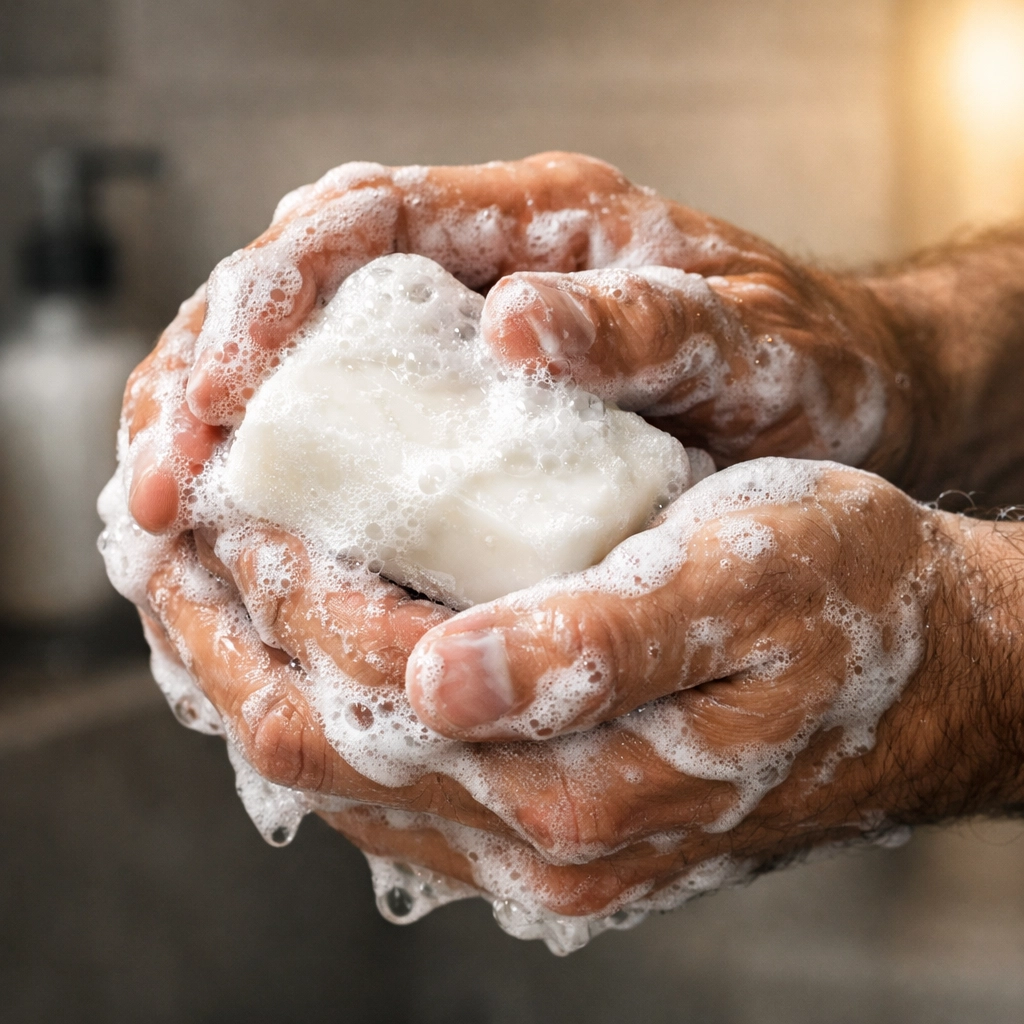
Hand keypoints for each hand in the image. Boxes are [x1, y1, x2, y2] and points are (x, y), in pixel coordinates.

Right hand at [127, 152, 916, 533]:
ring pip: (302, 358)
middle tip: (159, 489)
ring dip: (221, 433)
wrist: (836, 390)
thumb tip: (514, 319)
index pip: (360, 223)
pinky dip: (281, 471)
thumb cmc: (795, 362)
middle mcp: (479, 264)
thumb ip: (644, 326)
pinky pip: (346, 419)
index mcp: (533, 222)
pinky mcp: (465, 402)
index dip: (268, 304)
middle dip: (208, 378)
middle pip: (297, 289)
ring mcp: (463, 333)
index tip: (210, 402)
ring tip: (168, 521)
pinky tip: (246, 535)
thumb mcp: (742, 341)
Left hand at [141, 460, 1023, 918]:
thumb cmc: (846, 600)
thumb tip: (440, 682)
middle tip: (164, 539)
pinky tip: (294, 641)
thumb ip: (593, 647)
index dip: (280, 591)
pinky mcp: (545, 824)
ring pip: (337, 773)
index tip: (228, 502)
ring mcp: (536, 846)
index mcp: (579, 783)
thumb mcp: (743, 590)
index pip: (366, 689)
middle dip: (220, 640)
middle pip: (319, 751)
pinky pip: (387, 776)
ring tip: (199, 582)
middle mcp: (541, 841)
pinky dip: (316, 701)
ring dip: (250, 672)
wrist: (929, 670)